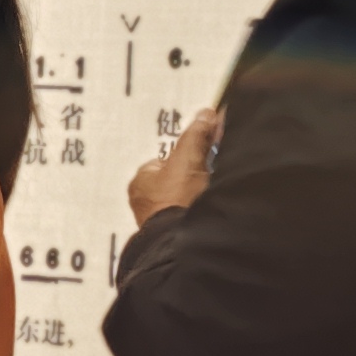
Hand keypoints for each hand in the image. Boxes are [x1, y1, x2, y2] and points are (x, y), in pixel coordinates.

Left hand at [128, 105, 224, 227]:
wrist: (184, 241)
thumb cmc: (177, 200)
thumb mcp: (189, 158)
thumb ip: (196, 135)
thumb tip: (206, 114)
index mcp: (141, 180)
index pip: (167, 159)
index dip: (189, 154)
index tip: (205, 153)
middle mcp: (145, 201)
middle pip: (177, 178)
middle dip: (195, 175)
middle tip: (212, 173)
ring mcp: (158, 220)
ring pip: (184, 198)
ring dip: (200, 194)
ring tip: (213, 191)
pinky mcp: (173, 234)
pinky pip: (189, 215)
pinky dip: (200, 210)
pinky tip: (212, 207)